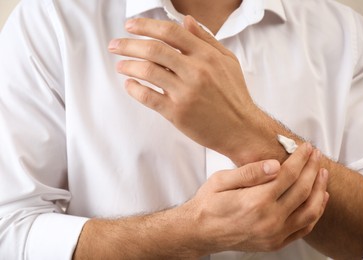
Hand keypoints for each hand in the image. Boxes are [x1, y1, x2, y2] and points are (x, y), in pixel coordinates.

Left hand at [108, 16, 260, 159]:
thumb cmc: (234, 95)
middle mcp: (195, 71)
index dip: (146, 25)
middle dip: (129, 44)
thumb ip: (206, 40)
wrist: (241, 128)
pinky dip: (134, 89)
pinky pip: (148, 97)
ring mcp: (186, 92)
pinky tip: (129, 85)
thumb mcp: (227, 61)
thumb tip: (186, 21)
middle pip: (154, 49)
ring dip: (128, 65)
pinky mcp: (178, 113)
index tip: (130, 26)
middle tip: (115, 45)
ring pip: (148, 71)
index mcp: (207, 55)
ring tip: (120, 65)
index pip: (171, 32)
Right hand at [183, 143, 328, 254]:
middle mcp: (269, 220)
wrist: (200, 232)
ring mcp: (274, 234)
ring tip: (321, 173)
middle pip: (302, 190)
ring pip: (310, 210)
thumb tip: (275, 164)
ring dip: (320, 189)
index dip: (301, 159)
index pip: (288, 175)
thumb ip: (250, 172)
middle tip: (316, 155)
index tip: (306, 148)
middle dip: (312, 169)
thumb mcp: (221, 180)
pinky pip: (304, 228)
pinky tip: (319, 199)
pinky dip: (316, 212)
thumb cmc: (208, 204)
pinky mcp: (275, 243)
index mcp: (255, 201)